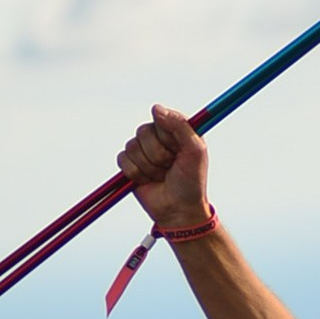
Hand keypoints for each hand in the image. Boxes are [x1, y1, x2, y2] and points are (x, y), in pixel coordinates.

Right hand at [118, 104, 210, 230]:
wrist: (179, 210)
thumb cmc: (192, 181)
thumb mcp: (195, 150)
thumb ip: (180, 125)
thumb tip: (155, 108)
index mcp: (175, 129)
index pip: (160, 118)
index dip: (168, 138)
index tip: (179, 151)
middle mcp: (158, 136)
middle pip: (144, 132)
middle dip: (159, 155)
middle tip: (171, 166)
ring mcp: (142, 149)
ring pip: (133, 147)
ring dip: (149, 167)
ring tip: (161, 175)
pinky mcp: (130, 164)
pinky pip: (123, 160)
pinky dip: (137, 174)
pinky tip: (149, 181)